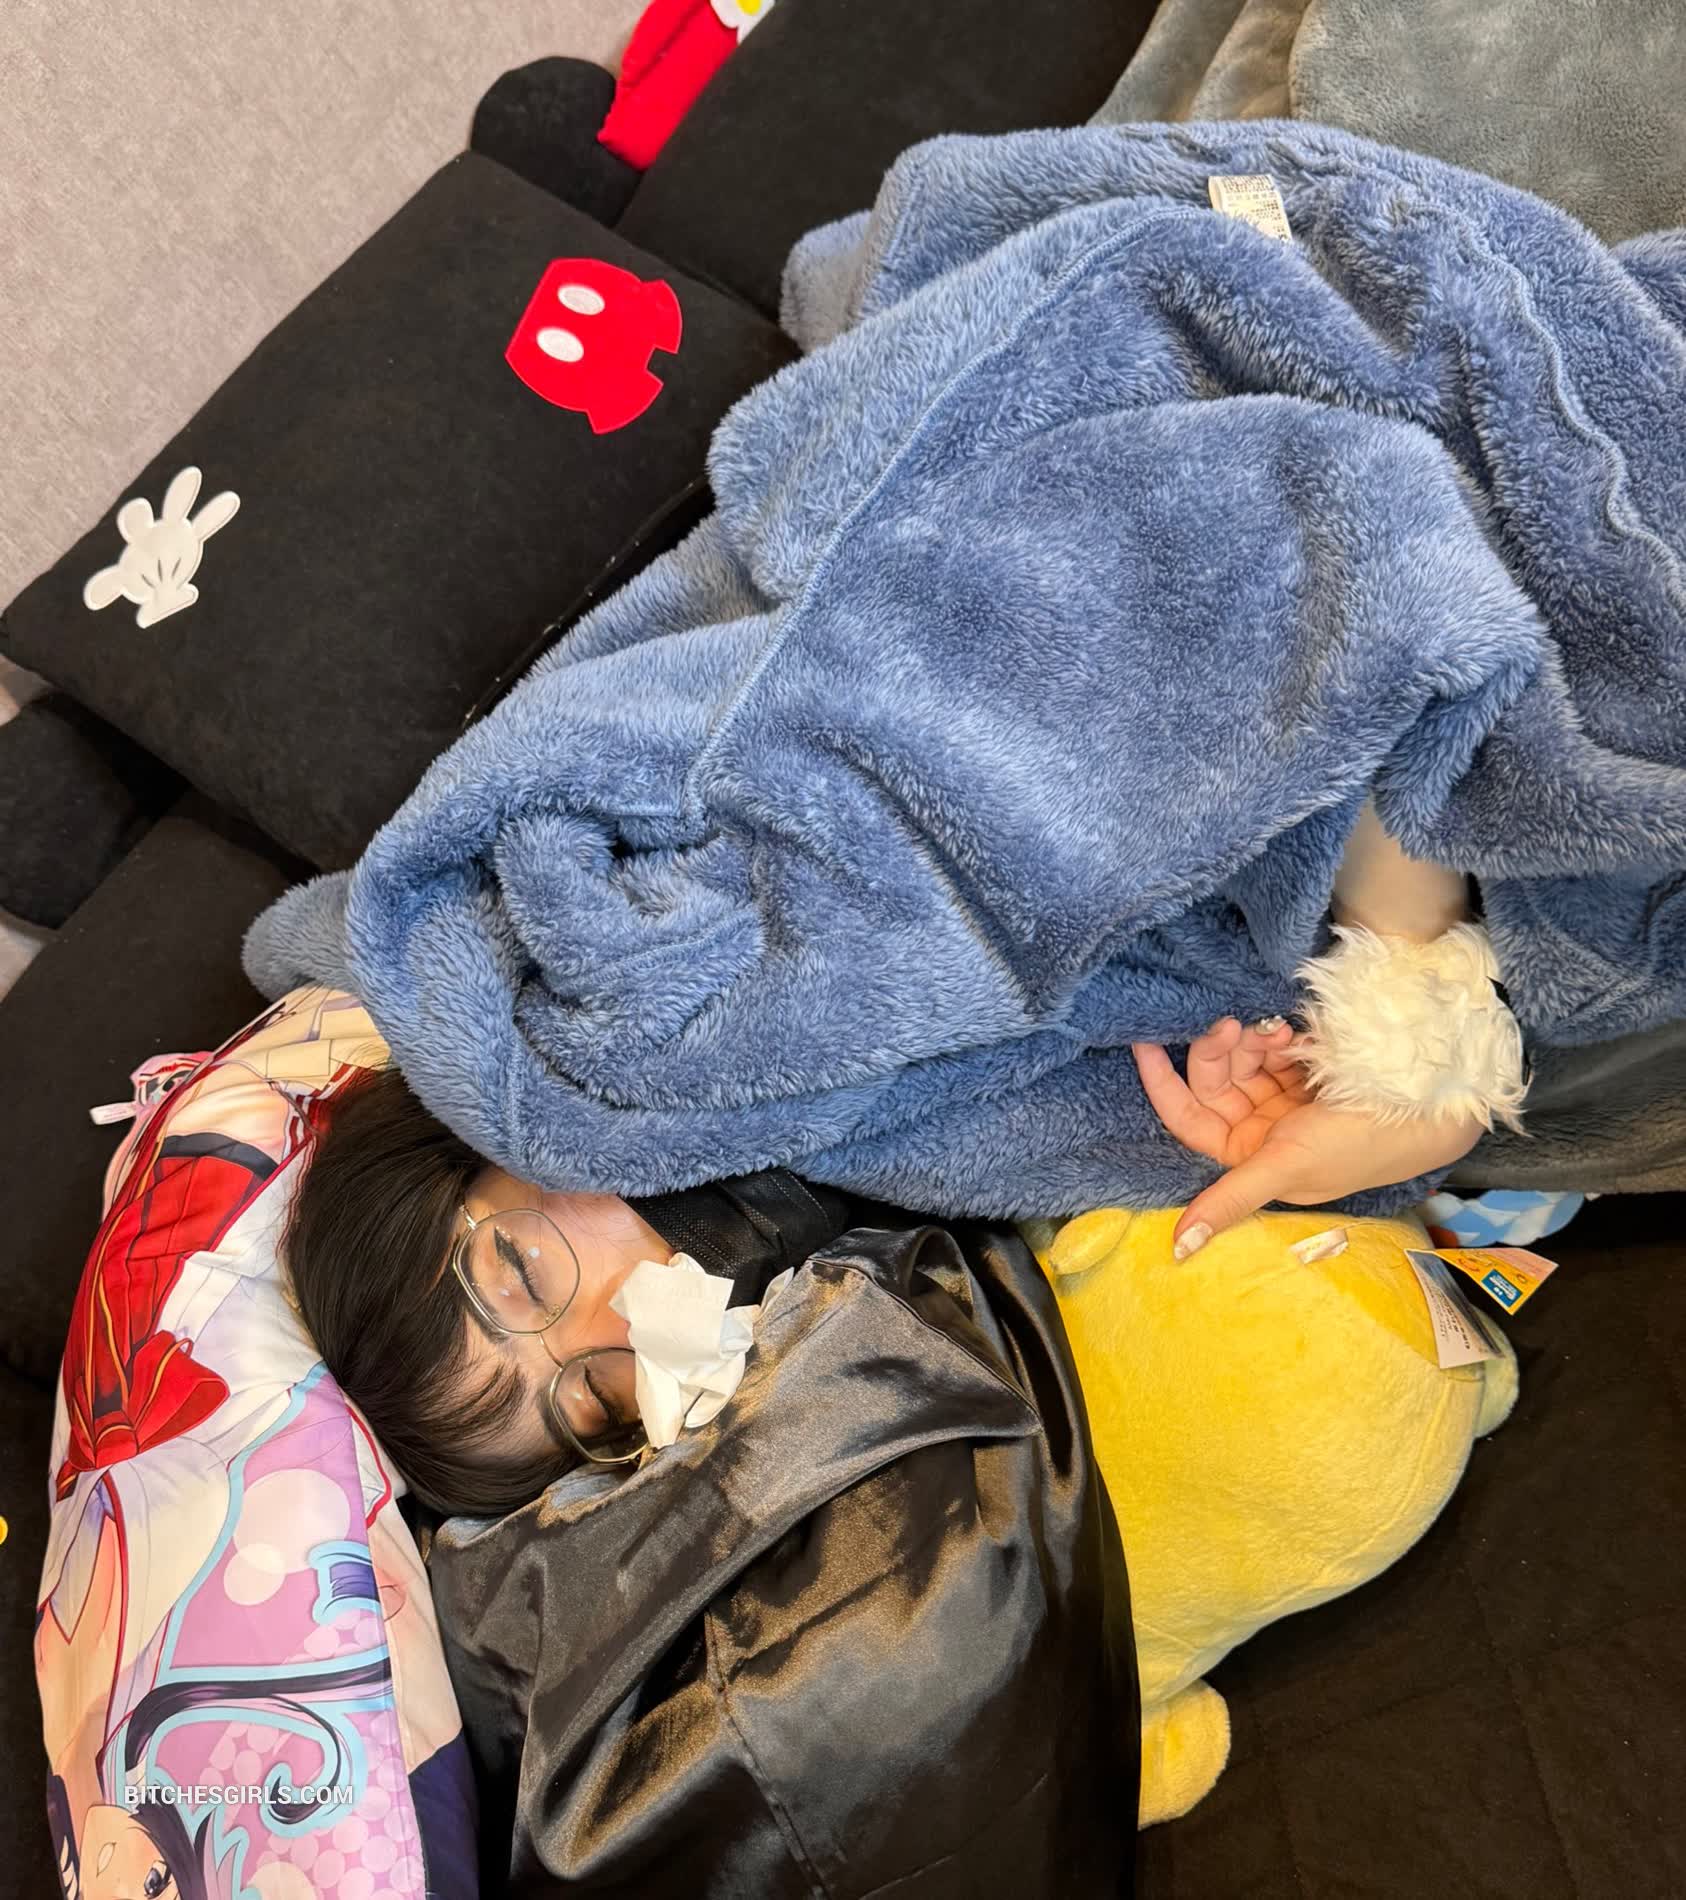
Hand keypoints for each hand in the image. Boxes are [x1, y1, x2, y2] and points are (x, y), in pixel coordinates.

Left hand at [1132, 1018, 1485, 1256]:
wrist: (1430, 1104)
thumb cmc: (1358, 1141)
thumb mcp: (1287, 1167)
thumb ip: (1230, 1201)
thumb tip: (1178, 1250)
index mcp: (1249, 1158)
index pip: (1188, 1118)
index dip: (1163, 1084)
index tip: (1145, 1043)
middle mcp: (1261, 1130)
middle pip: (1214, 1081)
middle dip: (1221, 1053)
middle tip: (1236, 1027)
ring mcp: (1285, 1098)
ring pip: (1242, 1060)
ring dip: (1252, 1041)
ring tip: (1279, 1033)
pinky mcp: (1308, 1072)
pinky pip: (1272, 1048)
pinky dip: (1276, 1038)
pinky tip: (1294, 1033)